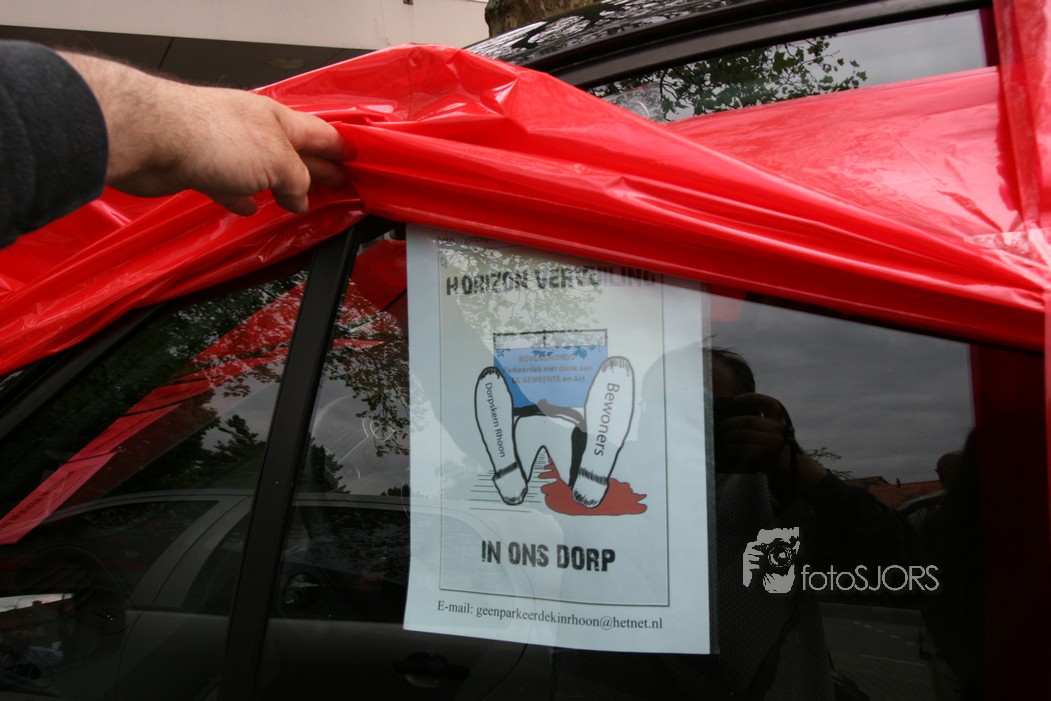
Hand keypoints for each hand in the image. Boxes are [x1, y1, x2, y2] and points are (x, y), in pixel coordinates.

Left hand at [61, 52, 351, 214]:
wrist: (153, 138)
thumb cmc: (214, 136)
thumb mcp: (277, 160)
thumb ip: (297, 180)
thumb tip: (302, 199)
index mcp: (278, 120)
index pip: (321, 133)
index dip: (342, 147)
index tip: (359, 160)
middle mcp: (254, 130)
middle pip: (296, 152)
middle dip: (318, 168)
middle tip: (340, 184)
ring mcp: (227, 148)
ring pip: (265, 170)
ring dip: (282, 185)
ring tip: (300, 201)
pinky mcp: (201, 167)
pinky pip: (232, 185)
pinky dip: (244, 197)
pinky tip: (249, 206)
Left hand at [716, 393, 826, 492]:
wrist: (789, 467)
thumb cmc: (775, 446)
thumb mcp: (772, 430)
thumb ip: (760, 422)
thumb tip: (733, 416)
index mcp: (779, 419)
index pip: (768, 402)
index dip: (751, 398)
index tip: (735, 400)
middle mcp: (777, 428)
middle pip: (749, 421)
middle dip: (732, 423)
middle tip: (722, 425)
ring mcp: (772, 441)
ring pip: (744, 435)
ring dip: (730, 436)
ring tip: (723, 437)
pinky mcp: (765, 453)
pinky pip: (744, 448)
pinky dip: (733, 448)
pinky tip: (729, 448)